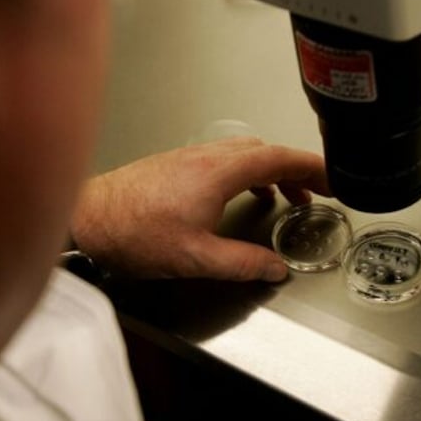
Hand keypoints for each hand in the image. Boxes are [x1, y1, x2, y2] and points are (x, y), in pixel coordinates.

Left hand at [69, 137, 329, 282]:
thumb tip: (275, 269)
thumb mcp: (195, 258)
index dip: (311, 167)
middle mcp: (207, 157)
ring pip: (245, 154)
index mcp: (218, 172)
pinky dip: (249, 174)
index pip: (278, 158)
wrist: (89, 218)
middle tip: (317, 191)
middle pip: (266, 152)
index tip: (332, 178)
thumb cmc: (135, 233)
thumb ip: (242, 263)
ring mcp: (191, 157)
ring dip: (273, 172)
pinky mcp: (177, 164)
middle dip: (297, 170)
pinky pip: (227, 160)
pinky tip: (245, 196)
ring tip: (288, 198)